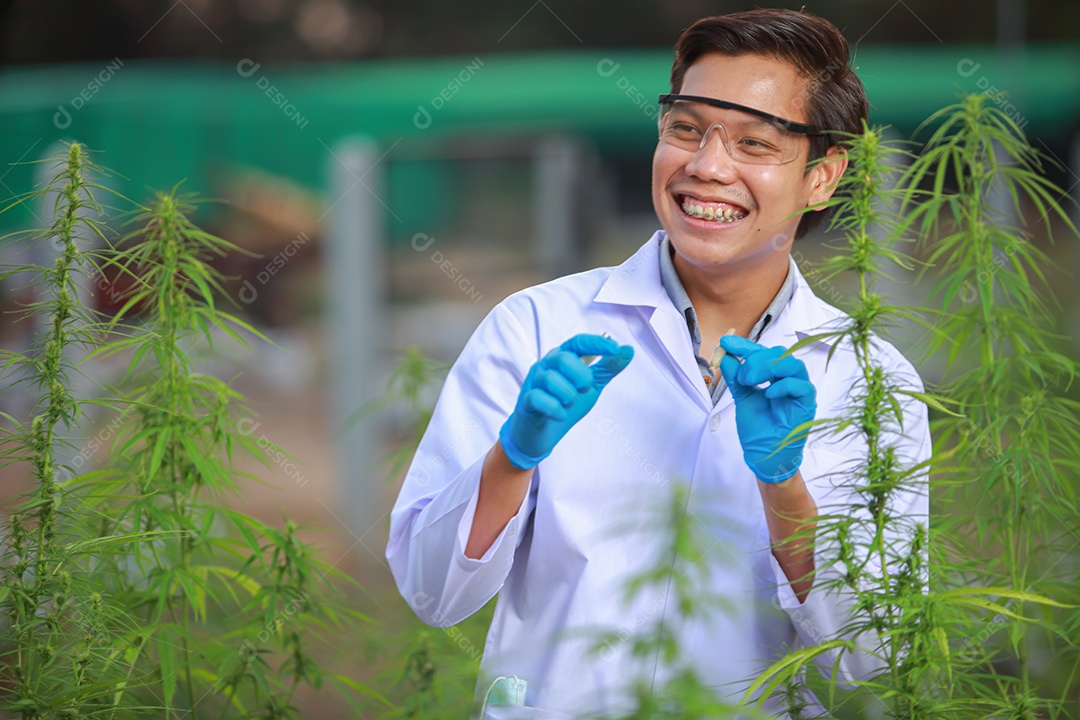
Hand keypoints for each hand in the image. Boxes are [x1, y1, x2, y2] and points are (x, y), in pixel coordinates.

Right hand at [499, 334, 633, 469]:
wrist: (540, 434)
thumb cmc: (565, 404)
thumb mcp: (592, 386)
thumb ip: (608, 368)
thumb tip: (628, 350)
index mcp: (563, 357)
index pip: (578, 342)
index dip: (596, 343)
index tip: (615, 349)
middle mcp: (546, 365)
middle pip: (564, 358)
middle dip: (581, 377)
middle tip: (584, 390)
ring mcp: (534, 383)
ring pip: (551, 379)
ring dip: (568, 396)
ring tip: (569, 404)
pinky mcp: (526, 401)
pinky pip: (539, 399)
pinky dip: (555, 409)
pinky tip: (560, 415)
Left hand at [718, 335, 816, 482]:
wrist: (764, 456)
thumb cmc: (758, 429)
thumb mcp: (742, 398)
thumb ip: (736, 378)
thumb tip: (725, 355)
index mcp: (774, 377)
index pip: (762, 353)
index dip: (745, 346)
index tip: (725, 341)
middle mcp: (789, 380)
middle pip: (779, 354)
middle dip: (756, 359)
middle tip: (742, 375)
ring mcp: (799, 392)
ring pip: (792, 364)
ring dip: (768, 367)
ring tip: (750, 381)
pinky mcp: (807, 405)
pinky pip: (802, 386)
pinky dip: (783, 386)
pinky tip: (768, 395)